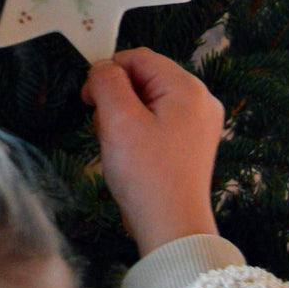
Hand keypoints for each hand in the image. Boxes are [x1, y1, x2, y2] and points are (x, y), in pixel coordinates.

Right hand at [81, 48, 223, 256]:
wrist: (172, 231)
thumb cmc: (146, 174)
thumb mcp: (119, 120)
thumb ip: (107, 82)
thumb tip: (102, 67)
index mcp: (187, 88)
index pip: (139, 57)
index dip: (108, 71)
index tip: (88, 99)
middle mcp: (200, 99)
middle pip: (145, 77)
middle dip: (116, 96)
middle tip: (102, 126)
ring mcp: (199, 122)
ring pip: (148, 98)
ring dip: (124, 114)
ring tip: (116, 144)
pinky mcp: (193, 142)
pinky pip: (158, 119)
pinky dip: (137, 128)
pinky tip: (129, 152)